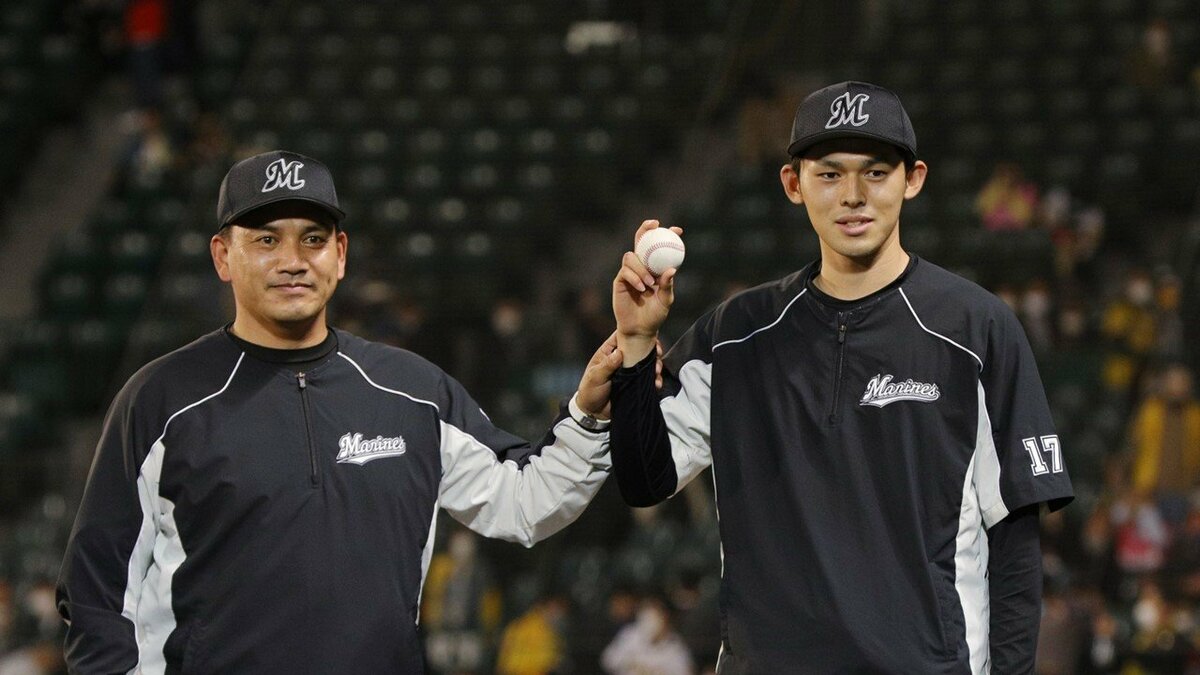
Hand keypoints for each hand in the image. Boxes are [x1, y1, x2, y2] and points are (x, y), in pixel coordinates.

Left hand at [576, 334, 666, 418]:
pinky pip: (649, 378)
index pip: (623, 336)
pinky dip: (655, 380)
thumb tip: (619, 353)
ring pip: (647, 363)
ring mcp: (630, 371)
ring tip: (657, 372)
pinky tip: (657, 384)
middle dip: (652, 350)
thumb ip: (606, 365)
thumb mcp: (595, 377)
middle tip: (658, 355)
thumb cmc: (590, 391)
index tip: (648, 338)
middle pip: (640, 348)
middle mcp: (621, 359)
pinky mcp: (636, 383)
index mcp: (609, 352)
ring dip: (656, 365)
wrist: (594, 413)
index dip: (636, 334)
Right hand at [613, 220, 680, 365]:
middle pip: (639, 242)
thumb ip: (667, 285)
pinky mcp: (620, 281)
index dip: (666, 234)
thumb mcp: (666, 300)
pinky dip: (635, 277)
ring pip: (631, 257)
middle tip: (654, 225)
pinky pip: (625, 272)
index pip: (659, 247)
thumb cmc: (655, 315)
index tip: (678, 230)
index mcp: (654, 268)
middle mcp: (641, 267)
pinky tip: (642, 288)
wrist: (640, 329)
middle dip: (645, 229)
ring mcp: (629, 273)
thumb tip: (672, 269)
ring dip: (641, 268)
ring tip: (650, 283)